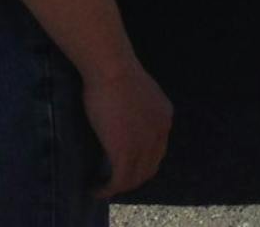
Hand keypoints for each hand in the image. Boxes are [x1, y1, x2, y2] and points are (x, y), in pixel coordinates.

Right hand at [82, 60, 170, 198]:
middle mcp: (161, 133)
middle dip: (131, 178)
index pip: (157, 151)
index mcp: (165, 118)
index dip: (141, 163)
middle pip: (149, 168)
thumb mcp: (137, 95)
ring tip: (101, 187)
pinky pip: (119, 180)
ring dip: (118, 187)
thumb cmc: (117, 75)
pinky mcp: (126, 151)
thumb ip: (138, 111)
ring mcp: (146, 143)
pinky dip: (107, 189)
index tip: (122, 167)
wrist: (112, 69)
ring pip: (135, 178)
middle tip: (110, 181)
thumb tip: (124, 123)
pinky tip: (95, 188)